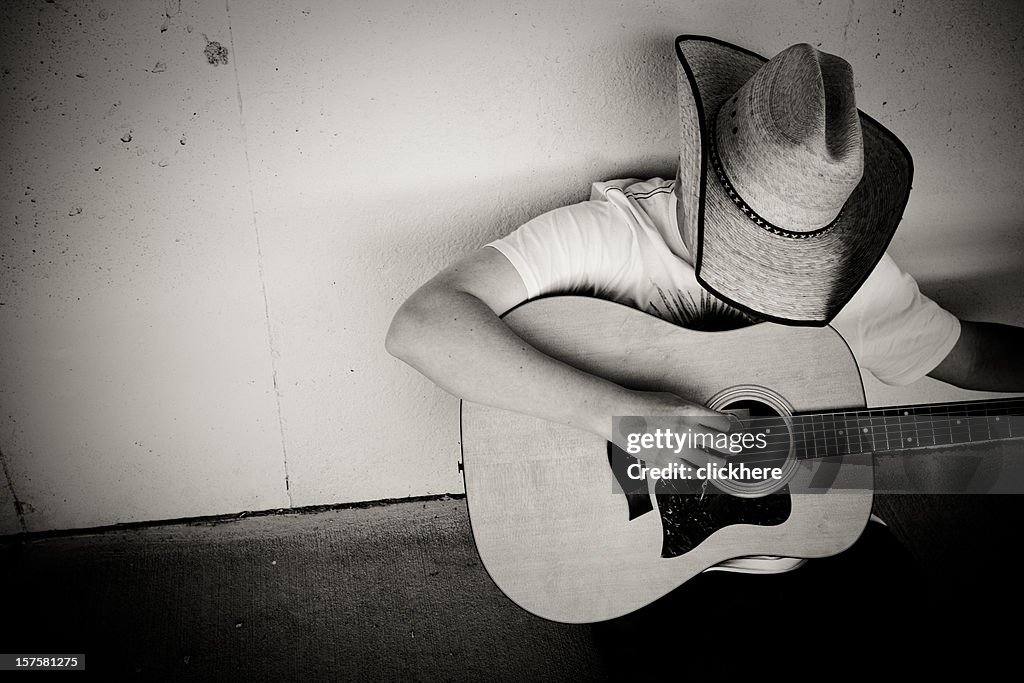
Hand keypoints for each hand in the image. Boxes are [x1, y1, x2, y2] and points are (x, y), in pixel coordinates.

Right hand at [610, 390, 732, 469]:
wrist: (618, 415)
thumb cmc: (644, 404)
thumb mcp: (673, 400)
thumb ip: (695, 410)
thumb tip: (716, 419)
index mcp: (690, 411)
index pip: (723, 423)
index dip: (730, 427)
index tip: (730, 431)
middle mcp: (686, 430)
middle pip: (723, 444)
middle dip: (732, 447)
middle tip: (733, 449)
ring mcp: (675, 447)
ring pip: (710, 463)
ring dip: (719, 463)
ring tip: (719, 463)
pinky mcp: (665, 462)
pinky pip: (690, 472)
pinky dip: (698, 472)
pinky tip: (700, 469)